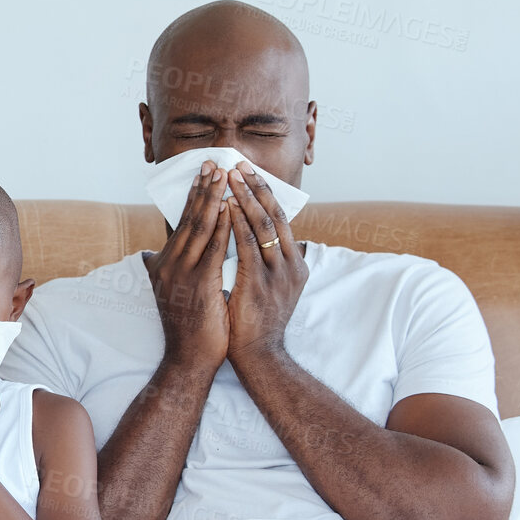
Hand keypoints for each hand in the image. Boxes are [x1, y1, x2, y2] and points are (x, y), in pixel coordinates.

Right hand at [146, 162, 231, 373]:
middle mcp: (168, 264)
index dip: (194, 196)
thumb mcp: (171, 293)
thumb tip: (149, 256)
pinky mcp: (199, 284)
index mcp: (163, 264)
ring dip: (213, 198)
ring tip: (224, 176)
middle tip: (215, 162)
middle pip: (188, 218)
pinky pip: (213, 248)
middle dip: (203, 188)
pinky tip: (230, 208)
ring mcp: (181, 274)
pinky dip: (222, 226)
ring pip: (199, 227)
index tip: (204, 173)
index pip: (180, 222)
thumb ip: (164, 271)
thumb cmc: (187, 327)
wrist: (189, 359)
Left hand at [224, 167, 307, 369]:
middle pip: (275, 215)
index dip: (264, 193)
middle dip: (255, 188)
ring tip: (230, 178)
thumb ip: (268, 262)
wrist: (257, 355)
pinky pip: (248, 246)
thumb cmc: (256, 320)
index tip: (247, 172)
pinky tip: (225, 208)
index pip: (281, 219)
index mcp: (295, 263)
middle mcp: (291, 265)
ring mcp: (278, 274)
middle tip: (238, 165)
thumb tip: (260, 238)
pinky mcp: (261, 283)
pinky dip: (236, 224)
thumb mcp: (270, 286)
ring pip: (263, 226)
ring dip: (245, 199)